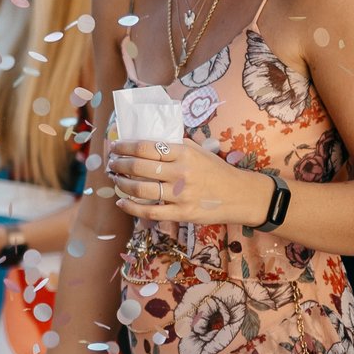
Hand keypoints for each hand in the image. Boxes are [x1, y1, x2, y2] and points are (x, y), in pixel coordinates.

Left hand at [105, 136, 273, 226]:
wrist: (242, 195)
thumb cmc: (217, 171)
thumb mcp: (199, 151)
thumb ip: (175, 145)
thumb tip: (146, 139)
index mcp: (184, 153)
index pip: (146, 147)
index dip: (125, 147)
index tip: (115, 146)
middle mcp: (181, 173)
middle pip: (138, 167)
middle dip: (118, 164)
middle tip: (111, 163)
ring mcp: (181, 194)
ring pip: (140, 189)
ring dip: (121, 184)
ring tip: (115, 179)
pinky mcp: (182, 213)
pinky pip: (149, 211)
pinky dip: (131, 207)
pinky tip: (121, 202)